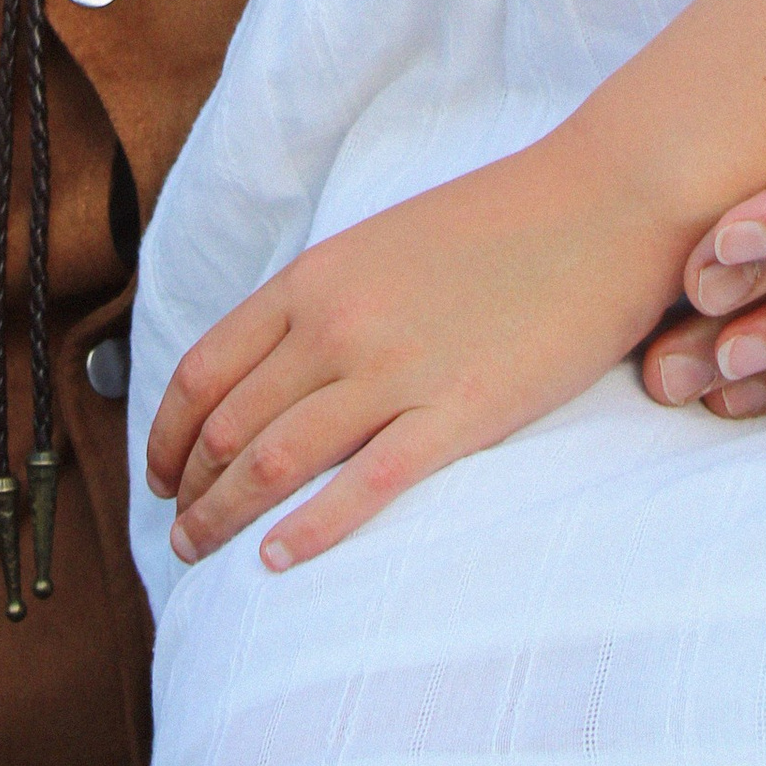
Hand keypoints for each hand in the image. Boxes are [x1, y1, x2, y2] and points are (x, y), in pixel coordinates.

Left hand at [146, 133, 677, 572]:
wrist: (604, 203)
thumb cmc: (503, 222)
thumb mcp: (387, 245)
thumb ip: (330, 300)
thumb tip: (283, 364)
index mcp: (317, 279)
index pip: (206, 370)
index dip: (167, 434)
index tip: (161, 476)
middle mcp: (339, 324)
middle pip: (229, 424)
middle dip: (190, 490)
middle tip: (178, 535)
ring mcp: (397, 369)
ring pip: (276, 460)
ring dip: (224, 517)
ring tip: (203, 556)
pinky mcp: (460, 413)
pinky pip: (364, 487)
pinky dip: (309, 531)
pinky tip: (277, 562)